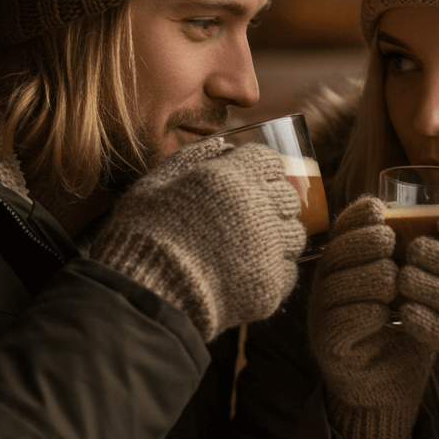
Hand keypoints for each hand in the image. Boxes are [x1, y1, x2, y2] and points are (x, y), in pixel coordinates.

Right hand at [91, 139, 304, 341]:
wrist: (146, 294)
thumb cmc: (143, 234)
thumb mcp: (156, 184)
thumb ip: (191, 159)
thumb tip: (221, 145)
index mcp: (232, 177)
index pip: (270, 161)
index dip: (260, 170)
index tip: (248, 181)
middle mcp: (259, 209)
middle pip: (288, 198)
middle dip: (272, 203)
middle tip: (248, 217)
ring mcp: (269, 249)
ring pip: (295, 235)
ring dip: (277, 238)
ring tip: (249, 247)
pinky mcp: (271, 285)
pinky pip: (288, 272)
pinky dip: (273, 271)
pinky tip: (248, 274)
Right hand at [309, 196, 432, 438]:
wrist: (392, 385)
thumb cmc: (407, 328)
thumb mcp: (413, 287)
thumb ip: (418, 258)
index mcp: (347, 264)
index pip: (343, 229)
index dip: (359, 217)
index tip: (382, 212)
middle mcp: (327, 285)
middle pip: (338, 251)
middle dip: (367, 243)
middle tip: (391, 246)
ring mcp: (323, 314)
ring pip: (339, 282)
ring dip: (371, 277)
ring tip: (394, 283)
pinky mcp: (329, 343)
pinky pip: (343, 319)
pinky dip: (368, 312)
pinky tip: (387, 315)